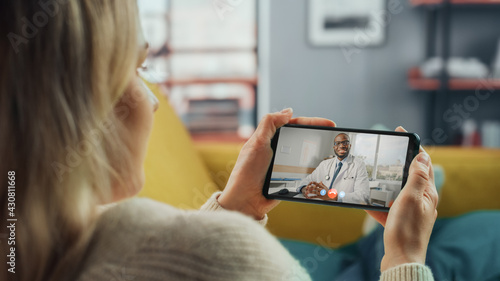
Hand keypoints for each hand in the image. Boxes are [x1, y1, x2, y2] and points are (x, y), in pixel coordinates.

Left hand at [218, 109, 335, 219]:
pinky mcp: (288, 177)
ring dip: (318, 150)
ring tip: (333, 149)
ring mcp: (283, 163)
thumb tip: (288, 111)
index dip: (312, 122)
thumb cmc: (247, 172)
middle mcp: (277, 148)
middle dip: (319, 134)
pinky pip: (304, 169)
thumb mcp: (256, 143)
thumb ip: (270, 124)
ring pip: (305, 152)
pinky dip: (314, 166)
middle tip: (335, 134)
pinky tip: (324, 165)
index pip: (294, 124)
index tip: (329, 123)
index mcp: (269, 138)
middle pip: (302, 137)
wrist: (246, 200)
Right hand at [365, 126, 438, 271]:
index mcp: (427, 192)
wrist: (401, 258)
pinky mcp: (399, 221)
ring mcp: (410, 211)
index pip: (422, 162)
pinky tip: (365, 203)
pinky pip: (386, 208)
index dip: (412, 145)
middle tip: (383, 151)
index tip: (400, 133)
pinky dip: (376, 204)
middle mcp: (421, 200)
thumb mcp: (411, 198)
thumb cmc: (406, 229)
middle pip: (408, 174)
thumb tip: (422, 156)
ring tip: (369, 175)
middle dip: (396, 162)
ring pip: (395, 190)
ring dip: (383, 183)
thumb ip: (417, 176)